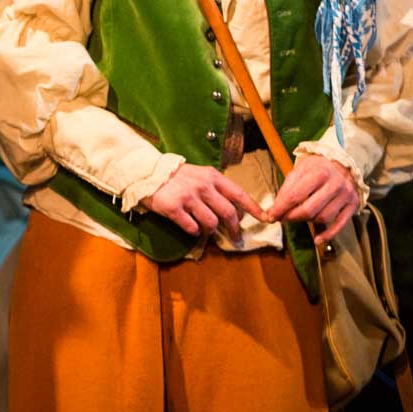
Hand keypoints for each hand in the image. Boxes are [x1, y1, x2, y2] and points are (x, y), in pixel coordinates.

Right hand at [141, 164, 265, 240]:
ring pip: (211, 223)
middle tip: (236, 238)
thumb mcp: (199, 175)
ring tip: (206, 231)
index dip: (254, 208)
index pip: (239, 194)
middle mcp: (203, 186)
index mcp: (212, 176)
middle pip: (228, 213)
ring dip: (211, 231)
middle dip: (234, 229)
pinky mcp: (174, 208)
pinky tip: (191, 229)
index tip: (265, 218)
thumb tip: (233, 211)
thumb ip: (216, 188)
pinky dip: (194, 232)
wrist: (147, 172)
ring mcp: (188, 197)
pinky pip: (192, 227)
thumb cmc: (176, 176)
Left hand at [269, 154, 359, 243]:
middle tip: (282, 219)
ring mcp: (346, 195)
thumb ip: (285, 191)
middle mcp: (335, 184)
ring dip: (307, 221)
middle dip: (292, 217)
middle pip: (309, 210)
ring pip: (323, 218)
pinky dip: (328, 235)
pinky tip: (317, 240)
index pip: (295, 196)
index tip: (270, 216)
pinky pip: (340, 225)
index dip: (280, 208)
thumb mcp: (298, 171)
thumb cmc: (315, 169)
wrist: (340, 164)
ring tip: (299, 217)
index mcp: (319, 173)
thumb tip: (272, 212)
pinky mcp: (353, 205)